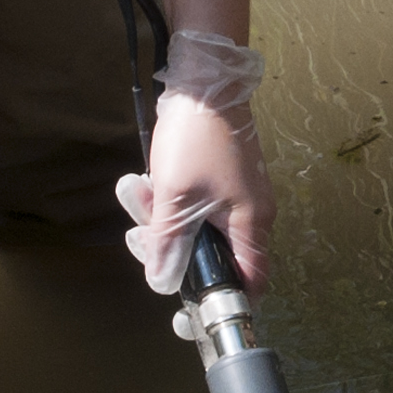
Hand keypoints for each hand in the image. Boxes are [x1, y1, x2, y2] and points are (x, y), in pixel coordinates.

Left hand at [115, 31, 271, 291]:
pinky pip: (195, 207)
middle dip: (173, 251)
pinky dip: (171, 202)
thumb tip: (163, 284)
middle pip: (214, 257)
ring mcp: (237, 196)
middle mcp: (251, 214)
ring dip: (164, 221)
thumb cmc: (197, 138)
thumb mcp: (175, 196)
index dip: (224, 301)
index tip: (189, 310)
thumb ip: (170, 244)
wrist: (205, 82)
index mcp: (251, 223)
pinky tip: (150, 184)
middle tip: (142, 235)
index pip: (250, 281)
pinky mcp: (221, 180)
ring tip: (141, 193)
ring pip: (197, 230)